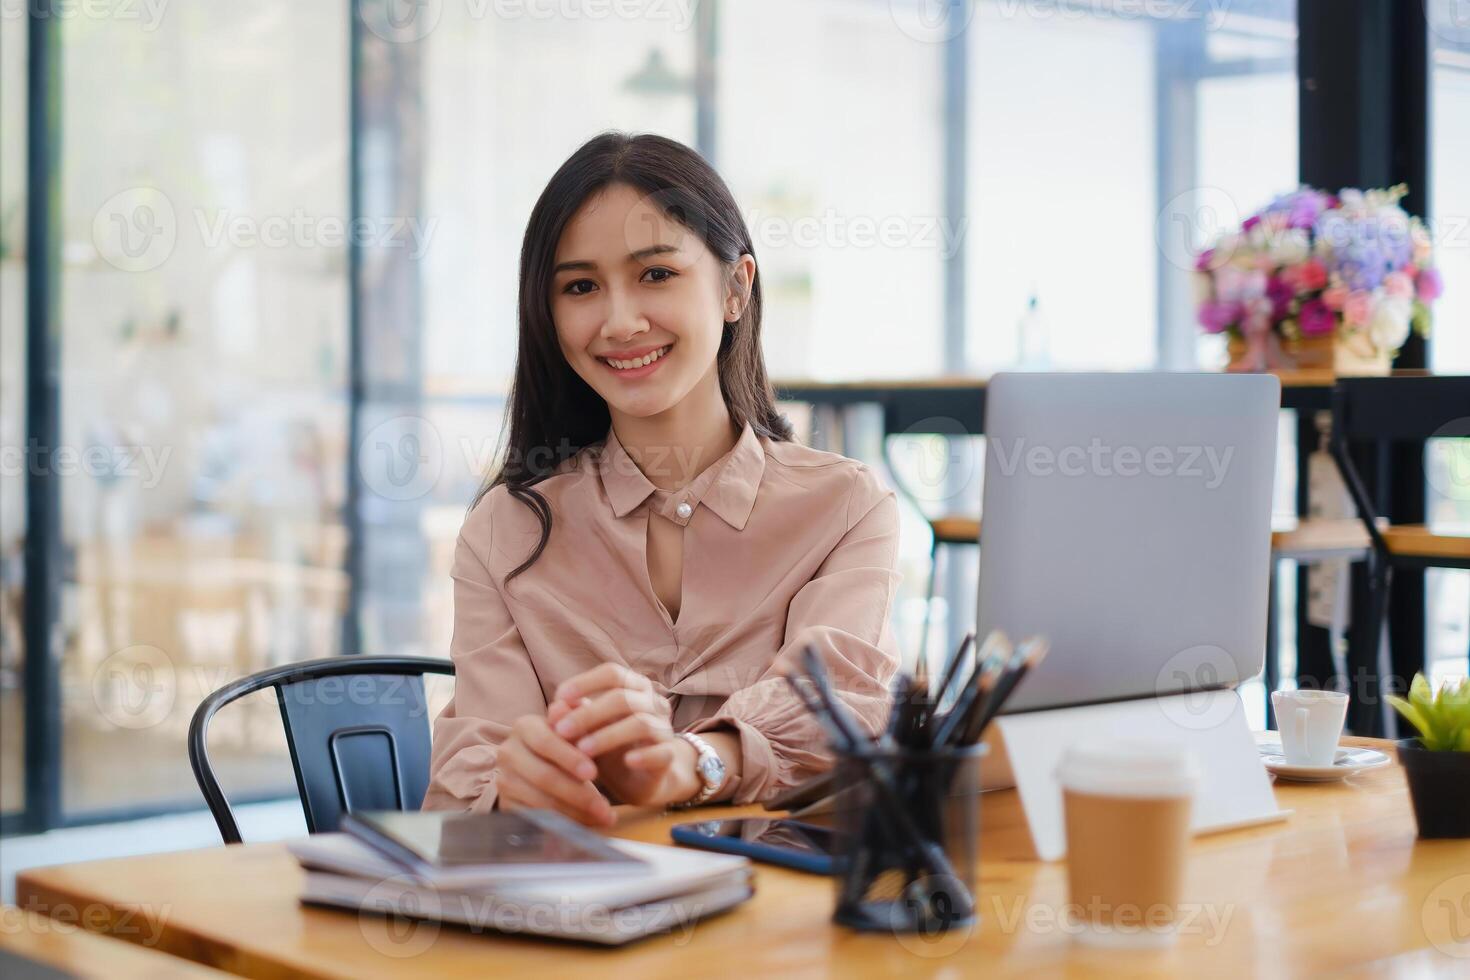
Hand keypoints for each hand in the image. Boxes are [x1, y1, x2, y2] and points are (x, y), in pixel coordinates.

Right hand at [496, 713, 613, 827]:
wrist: (543, 763)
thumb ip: (574, 717)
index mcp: (524, 726)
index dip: (569, 758)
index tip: (594, 772)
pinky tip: (586, 825)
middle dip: (579, 794)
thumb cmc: (566, 742)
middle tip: (606, 808)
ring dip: (576, 813)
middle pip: (544, 776)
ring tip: (603, 818)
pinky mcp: (506, 805)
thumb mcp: (574, 729)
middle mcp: (508, 752)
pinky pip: (536, 819)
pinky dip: (564, 824)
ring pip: (541, 802)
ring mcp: (504, 780)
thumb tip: (568, 704)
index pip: (545, 741)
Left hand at [550, 664, 700, 806]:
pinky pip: (661, 753)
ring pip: (640, 724)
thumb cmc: (610, 747)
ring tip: (582, 751)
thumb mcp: (587, 731)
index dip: (586, 682)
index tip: (560, 696)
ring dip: (608, 736)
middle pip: (622, 698)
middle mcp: (653, 702)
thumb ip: (572, 718)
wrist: (639, 780)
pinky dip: (644, 756)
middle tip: (561, 730)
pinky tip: (627, 762)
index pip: (612, 673)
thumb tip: (554, 708)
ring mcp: (664, 728)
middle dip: (588, 714)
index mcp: (634, 688)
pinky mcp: (669, 756)